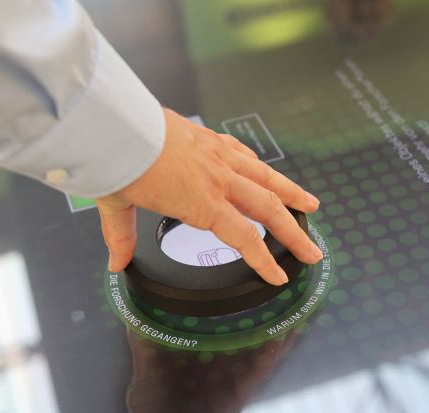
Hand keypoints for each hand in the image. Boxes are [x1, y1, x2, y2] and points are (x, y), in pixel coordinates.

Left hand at [96, 108, 321, 284]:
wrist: (116, 120)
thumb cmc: (119, 161)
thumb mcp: (117, 206)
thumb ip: (122, 237)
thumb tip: (117, 263)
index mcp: (201, 203)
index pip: (245, 238)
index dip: (265, 261)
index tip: (279, 277)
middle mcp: (218, 179)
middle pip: (269, 210)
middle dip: (295, 234)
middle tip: (312, 250)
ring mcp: (218, 155)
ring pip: (267, 177)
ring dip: (292, 193)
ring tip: (311, 204)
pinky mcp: (210, 138)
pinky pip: (244, 153)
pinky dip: (259, 165)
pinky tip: (265, 170)